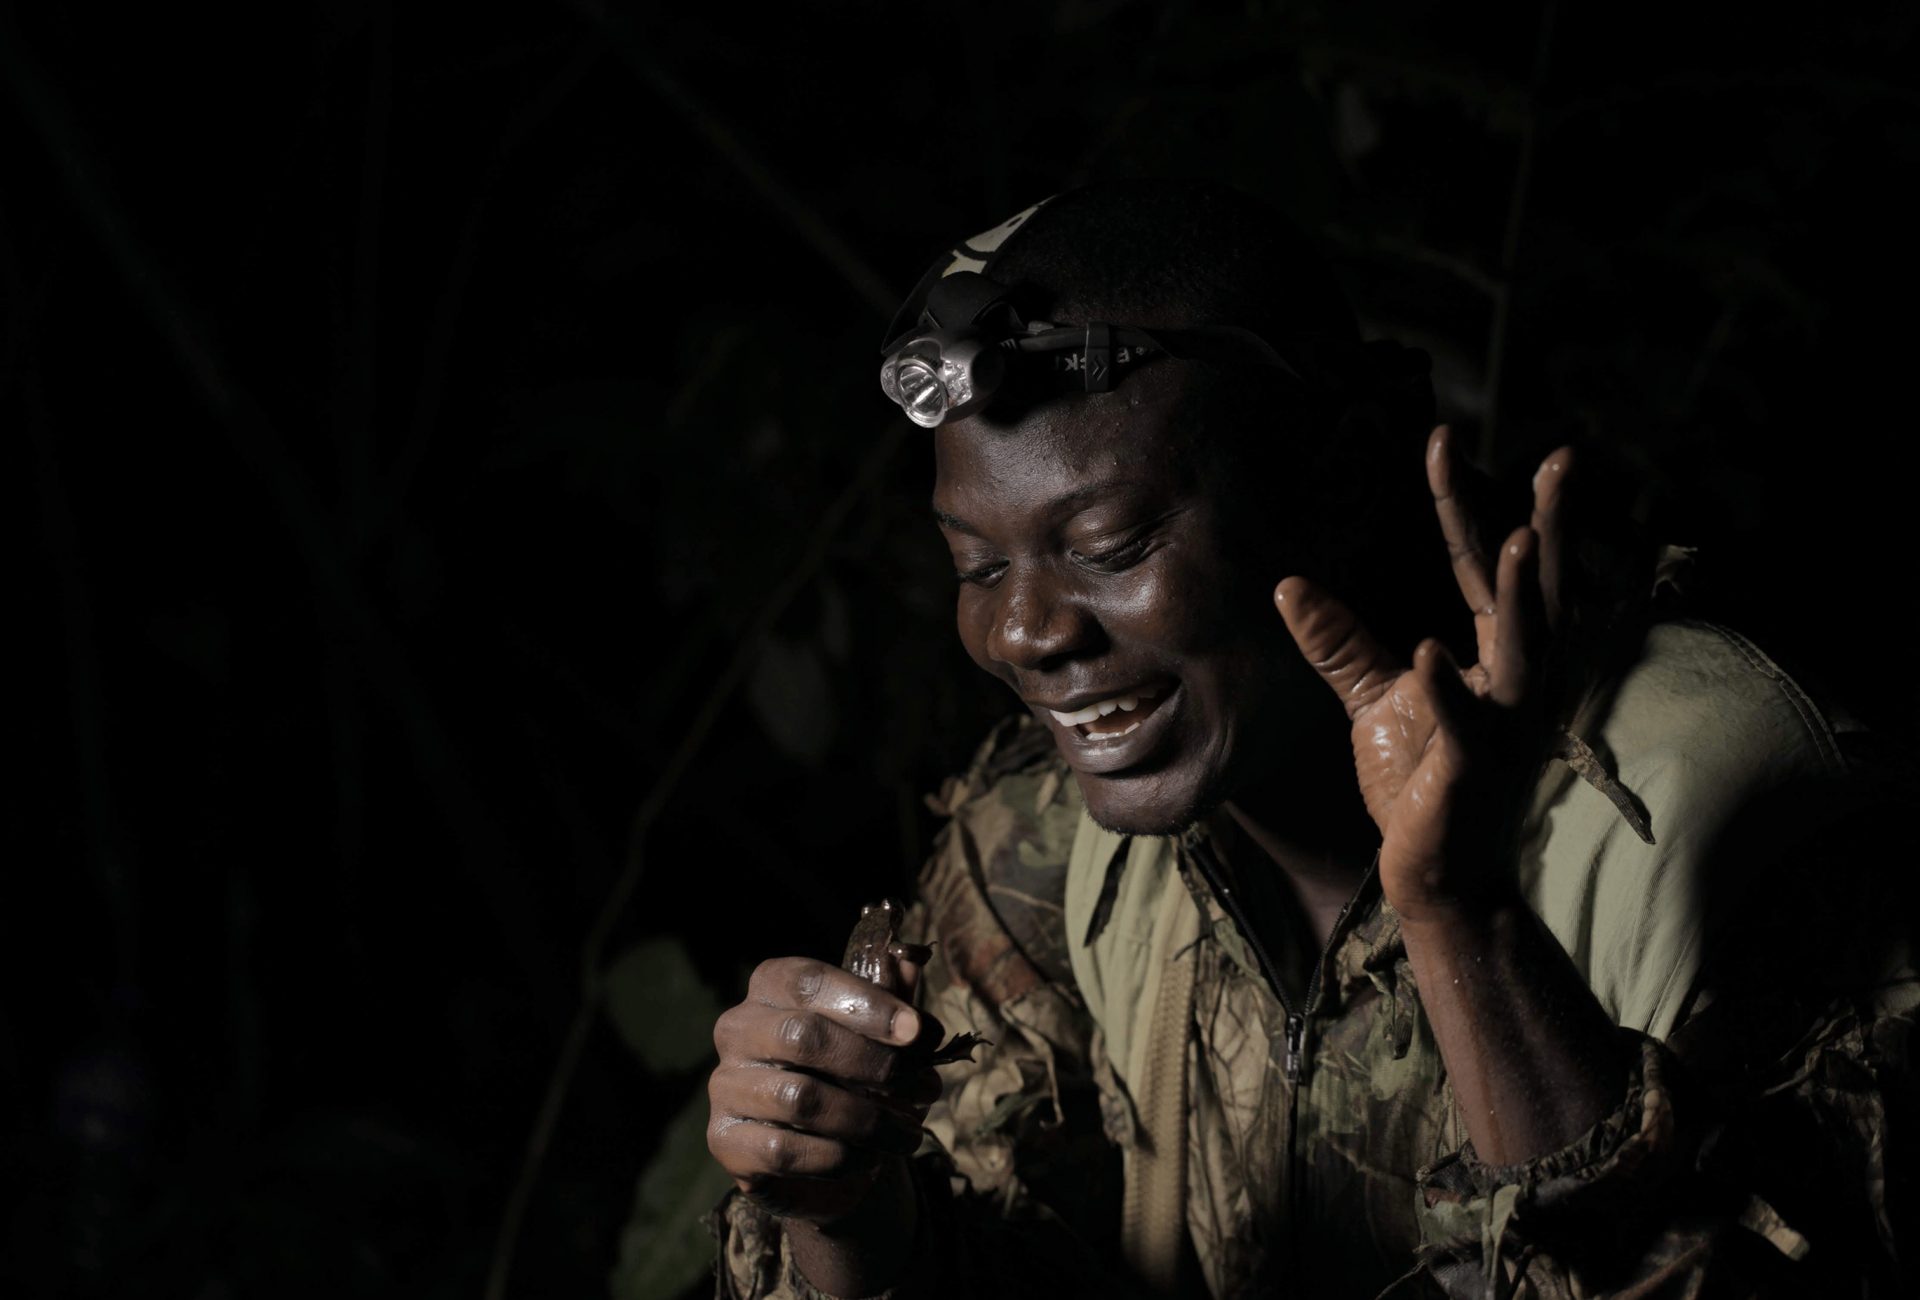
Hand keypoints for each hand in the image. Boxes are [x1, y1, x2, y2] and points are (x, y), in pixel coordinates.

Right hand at [707, 955, 944, 1224]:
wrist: (817, 1155)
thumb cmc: (849, 1074)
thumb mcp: (877, 1032)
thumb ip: (892, 998)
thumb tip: (909, 963)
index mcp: (770, 986)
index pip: (810, 982)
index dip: (868, 1003)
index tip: (916, 1032)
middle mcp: (738, 1029)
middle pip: (803, 1035)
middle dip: (875, 1064)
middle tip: (926, 1087)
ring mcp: (725, 1086)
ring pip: (800, 1098)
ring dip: (868, 1120)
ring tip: (908, 1134)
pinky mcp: (725, 1141)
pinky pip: (784, 1149)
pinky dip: (839, 1158)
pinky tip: (870, 1158)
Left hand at [1274, 425, 1574, 921]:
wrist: (1429, 872)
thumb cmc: (1415, 784)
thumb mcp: (1372, 699)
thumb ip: (1341, 641)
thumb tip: (1287, 584)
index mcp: (1492, 658)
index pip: (1482, 569)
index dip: (1463, 507)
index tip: (1442, 440)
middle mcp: (1513, 683)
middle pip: (1536, 593)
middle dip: (1549, 527)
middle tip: (1561, 459)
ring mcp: (1501, 726)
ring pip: (1523, 651)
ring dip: (1522, 597)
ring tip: (1515, 538)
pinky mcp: (1471, 772)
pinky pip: (1464, 726)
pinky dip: (1448, 690)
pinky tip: (1432, 651)